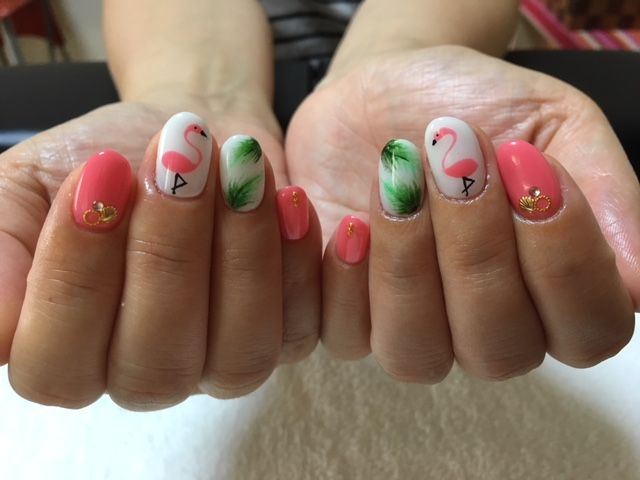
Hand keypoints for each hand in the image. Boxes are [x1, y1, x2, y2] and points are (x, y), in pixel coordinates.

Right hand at [0, 96, 321, 408]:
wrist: (191, 133)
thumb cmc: (107, 159)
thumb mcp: (31, 187)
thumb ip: (0, 250)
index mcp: (71, 350)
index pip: (58, 366)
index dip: (74, 281)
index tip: (98, 179)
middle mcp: (148, 371)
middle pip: (155, 363)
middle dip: (167, 256)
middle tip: (176, 162)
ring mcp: (221, 362)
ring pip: (238, 354)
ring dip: (241, 256)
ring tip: (239, 169)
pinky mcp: (286, 336)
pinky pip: (303, 329)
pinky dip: (305, 265)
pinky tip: (293, 202)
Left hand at [286, 46, 638, 380]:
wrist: (383, 86)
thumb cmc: (473, 105)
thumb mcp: (553, 121)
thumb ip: (602, 189)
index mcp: (552, 289)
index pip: (588, 331)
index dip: (566, 265)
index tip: (533, 173)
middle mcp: (485, 324)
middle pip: (498, 349)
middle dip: (477, 253)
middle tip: (458, 167)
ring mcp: (414, 326)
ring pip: (417, 354)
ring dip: (407, 265)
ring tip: (397, 180)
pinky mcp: (348, 313)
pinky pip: (345, 336)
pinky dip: (345, 279)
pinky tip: (348, 223)